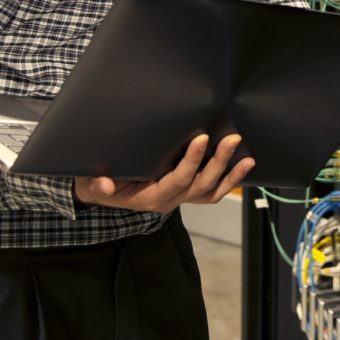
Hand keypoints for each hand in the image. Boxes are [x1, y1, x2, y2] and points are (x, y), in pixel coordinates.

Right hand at [73, 134, 255, 212]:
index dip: (191, 162)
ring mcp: (180, 198)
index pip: (176, 180)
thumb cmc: (99, 182)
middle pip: (200, 184)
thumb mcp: (92, 183)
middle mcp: (169, 201)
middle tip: (232, 138)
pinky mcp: (187, 192)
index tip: (201, 139)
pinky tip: (244, 164)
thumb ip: (98, 184)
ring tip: (247, 156)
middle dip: (218, 162)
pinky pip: (212, 192)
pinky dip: (230, 180)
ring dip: (230, 174)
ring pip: (211, 191)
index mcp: (150, 198)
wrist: (104, 192)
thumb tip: (104, 184)